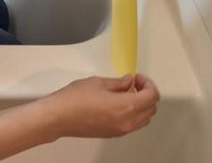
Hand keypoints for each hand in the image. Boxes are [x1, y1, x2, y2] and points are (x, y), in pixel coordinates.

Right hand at [45, 75, 159, 138]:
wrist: (59, 117)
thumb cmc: (76, 97)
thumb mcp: (98, 82)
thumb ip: (118, 83)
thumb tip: (129, 82)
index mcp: (126, 106)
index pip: (151, 97)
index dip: (148, 84)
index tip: (137, 77)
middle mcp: (128, 122)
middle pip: (151, 109)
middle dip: (147, 94)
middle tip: (134, 83)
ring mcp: (121, 130)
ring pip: (144, 119)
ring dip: (142, 105)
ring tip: (126, 93)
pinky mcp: (113, 134)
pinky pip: (133, 125)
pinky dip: (134, 114)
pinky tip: (119, 104)